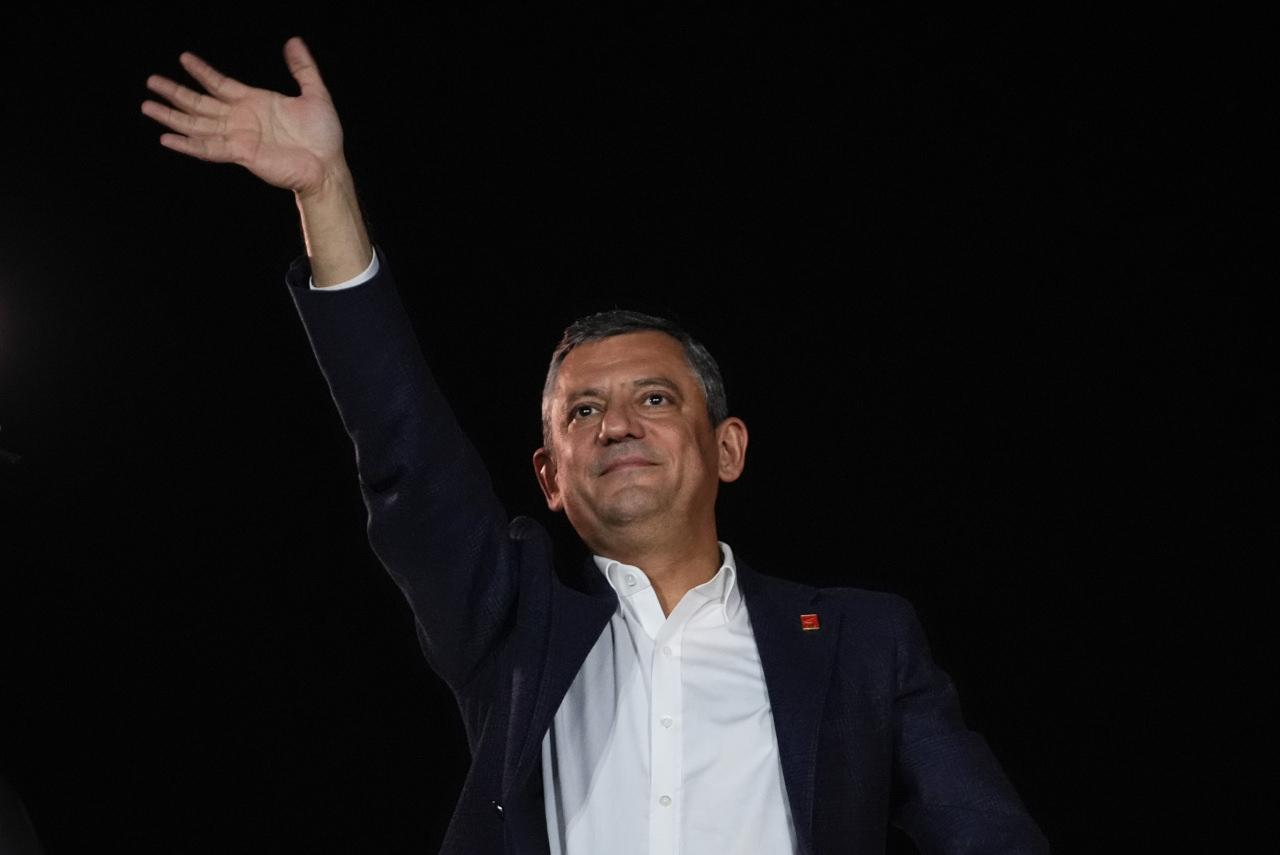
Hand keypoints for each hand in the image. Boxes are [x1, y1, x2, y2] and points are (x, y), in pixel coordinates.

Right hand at [142, 37, 344, 195]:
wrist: (329, 165)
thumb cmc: (323, 136)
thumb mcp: (315, 94)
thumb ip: (303, 69)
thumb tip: (294, 42)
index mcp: (254, 102)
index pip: (220, 84)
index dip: (202, 72)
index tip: (183, 58)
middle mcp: (241, 119)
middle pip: (200, 103)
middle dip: (175, 92)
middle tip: (151, 81)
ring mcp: (238, 137)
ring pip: (197, 124)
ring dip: (172, 116)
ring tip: (147, 106)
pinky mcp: (241, 154)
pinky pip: (208, 148)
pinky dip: (187, 144)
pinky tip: (167, 138)